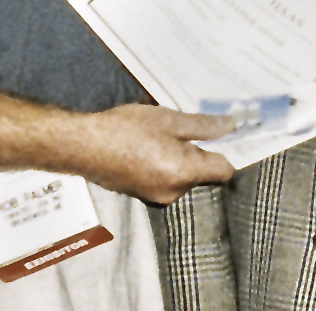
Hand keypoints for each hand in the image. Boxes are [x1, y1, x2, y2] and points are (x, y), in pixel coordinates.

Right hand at [69, 104, 237, 204]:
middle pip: (203, 173)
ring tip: (166, 133)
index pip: (224, 170)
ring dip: (181, 156)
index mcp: (184, 173)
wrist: (82, 146)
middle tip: (192, 126)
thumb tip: (232, 125)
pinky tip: (151, 144)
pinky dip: (165, 163)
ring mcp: (156, 195)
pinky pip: (166, 178)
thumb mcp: (169, 120)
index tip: (233, 135)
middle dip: (201, 151)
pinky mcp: (142, 193)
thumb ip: (204, 126)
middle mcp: (173, 192)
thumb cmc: (126, 130)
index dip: (231, 151)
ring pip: (184, 175)